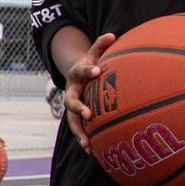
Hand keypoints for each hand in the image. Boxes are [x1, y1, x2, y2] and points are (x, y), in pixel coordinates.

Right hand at [63, 32, 115, 153]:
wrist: (76, 77)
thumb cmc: (91, 64)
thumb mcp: (94, 53)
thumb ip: (101, 44)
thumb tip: (112, 34)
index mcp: (77, 74)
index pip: (83, 70)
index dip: (89, 70)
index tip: (98, 70)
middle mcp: (72, 91)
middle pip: (71, 101)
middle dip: (79, 108)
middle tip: (88, 114)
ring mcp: (73, 106)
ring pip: (73, 120)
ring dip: (80, 132)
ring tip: (87, 144)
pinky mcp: (77, 116)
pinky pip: (80, 129)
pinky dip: (85, 139)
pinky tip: (93, 151)